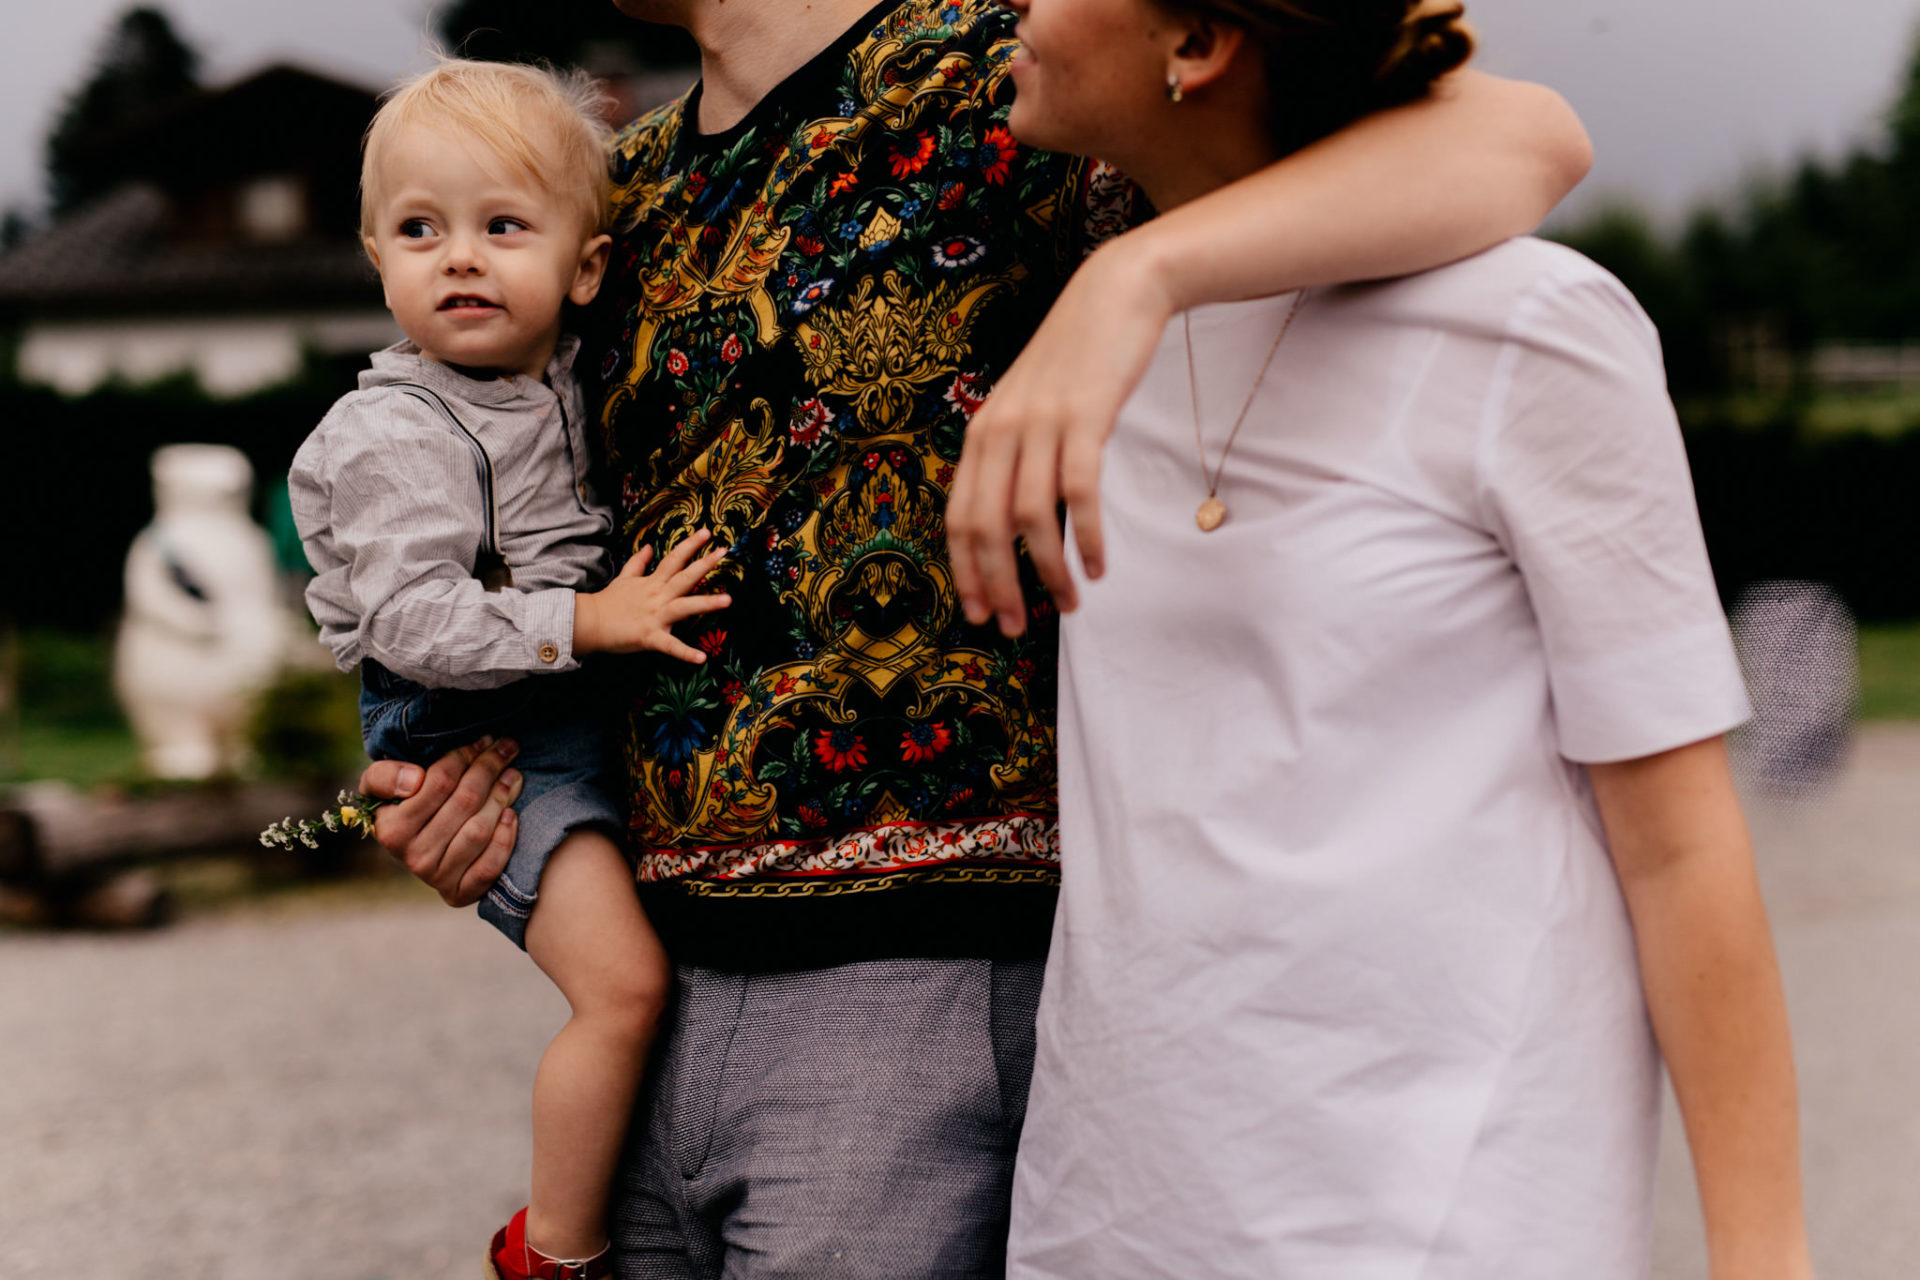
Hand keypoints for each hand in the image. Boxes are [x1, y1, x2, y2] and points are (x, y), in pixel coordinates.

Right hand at [359, 736, 523, 906]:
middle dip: (490, 769)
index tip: (484, 740)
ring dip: (501, 798)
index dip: (465, 756)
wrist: (415, 848)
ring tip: (513, 776)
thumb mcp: (380, 786)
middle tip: (508, 748)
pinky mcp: (460, 893)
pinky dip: (504, 839)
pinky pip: (488, 867)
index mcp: (391, 829)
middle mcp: (413, 857)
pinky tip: (511, 815)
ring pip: (478, 831)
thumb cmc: (402, 806)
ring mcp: (437, 878)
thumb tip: (415, 780)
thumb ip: (384, 776)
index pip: (438, 782)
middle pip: (464, 802)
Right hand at [575, 528, 731, 661]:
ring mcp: (655, 616)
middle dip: (705, 564)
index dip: (690, 545)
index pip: (674, 560)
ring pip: (685, 607)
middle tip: (724, 552)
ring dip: (706, 603)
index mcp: (652, 583)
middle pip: (685, 577)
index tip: (707, 532)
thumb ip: (638, 563)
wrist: (588, 622)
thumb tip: (649, 546)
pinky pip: (671, 646)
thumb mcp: (624, 578)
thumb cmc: (608, 602)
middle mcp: (657, 596)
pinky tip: (702, 658)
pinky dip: (685, 653)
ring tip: (728, 600)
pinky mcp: (650, 637)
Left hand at [945, 237, 1176, 635]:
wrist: (1115, 295)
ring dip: (1049, 571)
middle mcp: (1000, 430)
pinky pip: (1078, 491)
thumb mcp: (1030, 408)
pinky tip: (1097, 566)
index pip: (958, 518)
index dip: (965, 573)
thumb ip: (1017, 457)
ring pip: (1030, 516)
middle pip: (986, 527)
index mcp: (982, 434)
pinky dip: (1085, 536)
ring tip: (1070, 604)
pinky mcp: (1084, 417)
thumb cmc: (1077, 360)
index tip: (981, 615)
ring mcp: (1040, 423)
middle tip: (1017, 628)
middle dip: (999, 585)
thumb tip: (1019, 524)